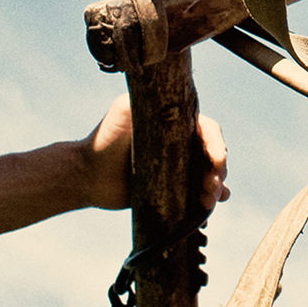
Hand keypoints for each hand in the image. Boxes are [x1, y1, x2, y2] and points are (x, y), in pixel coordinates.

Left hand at [84, 94, 228, 212]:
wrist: (88, 175)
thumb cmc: (105, 139)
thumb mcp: (124, 109)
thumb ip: (147, 98)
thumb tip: (173, 97)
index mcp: (177, 124)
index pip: (207, 130)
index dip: (216, 144)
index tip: (216, 160)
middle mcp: (182, 145)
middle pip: (213, 155)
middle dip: (218, 171)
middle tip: (211, 186)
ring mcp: (179, 169)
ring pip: (210, 176)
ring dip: (216, 188)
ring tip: (208, 201)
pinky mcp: (173, 191)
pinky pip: (197, 195)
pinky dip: (208, 202)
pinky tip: (208, 209)